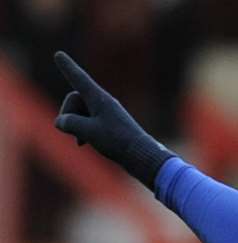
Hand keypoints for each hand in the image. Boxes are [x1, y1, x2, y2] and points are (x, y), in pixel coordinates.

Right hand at [53, 51, 174, 189]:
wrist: (142, 156)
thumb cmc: (117, 141)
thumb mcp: (88, 131)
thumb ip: (70, 123)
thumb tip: (61, 121)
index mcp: (99, 98)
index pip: (79, 79)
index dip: (67, 68)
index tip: (58, 54)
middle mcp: (104, 102)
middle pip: (75, 99)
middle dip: (68, 114)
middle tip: (74, 131)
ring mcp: (107, 113)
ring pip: (81, 113)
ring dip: (75, 125)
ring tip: (82, 141)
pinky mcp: (110, 125)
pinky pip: (88, 122)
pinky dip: (83, 131)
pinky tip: (83, 143)